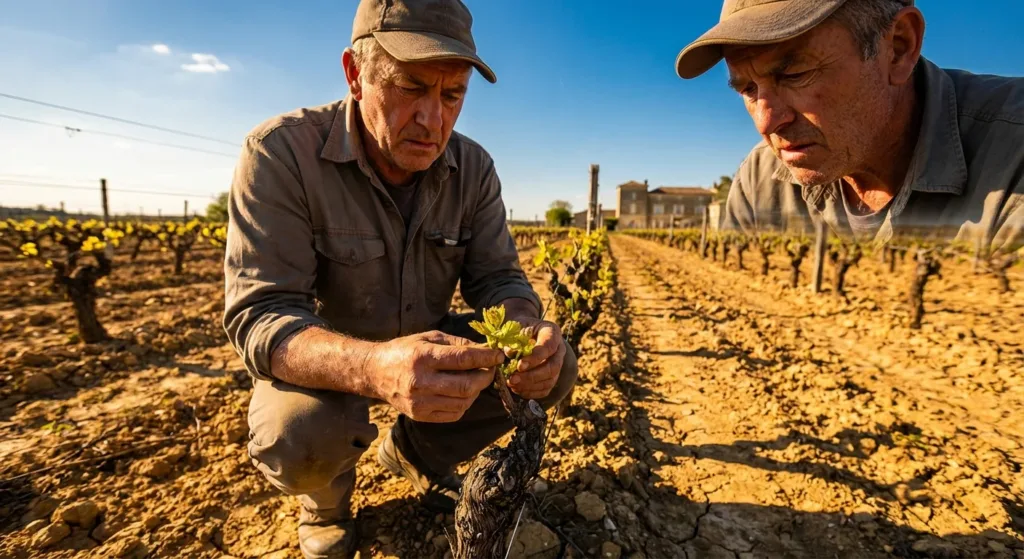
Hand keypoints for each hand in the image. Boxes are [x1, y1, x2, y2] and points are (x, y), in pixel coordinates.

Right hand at [368, 331, 503, 422]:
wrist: (376, 372)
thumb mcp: (429, 337)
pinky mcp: (420, 416)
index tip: (499, 355)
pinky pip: (454, 414)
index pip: (463, 359)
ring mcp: (420, 402)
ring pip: (463, 402)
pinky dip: (465, 403)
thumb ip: (458, 343)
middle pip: (466, 385)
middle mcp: (420, 382)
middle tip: (491, 369)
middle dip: (486, 377)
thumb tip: (486, 350)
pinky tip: (463, 392)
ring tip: (476, 379)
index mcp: (423, 357)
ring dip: (477, 391)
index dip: (486, 358)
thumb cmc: (405, 350)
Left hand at [506, 317, 565, 399]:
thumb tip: (509, 353)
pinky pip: (546, 389)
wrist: (522, 332)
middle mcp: (559, 349)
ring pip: (550, 381)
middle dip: (532, 376)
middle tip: (513, 379)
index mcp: (552, 332)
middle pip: (553, 367)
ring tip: (512, 384)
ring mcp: (557, 364)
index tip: (519, 365)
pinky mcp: (552, 377)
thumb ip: (512, 338)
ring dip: (530, 386)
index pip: (549, 347)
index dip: (535, 358)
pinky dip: (531, 392)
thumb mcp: (514, 328)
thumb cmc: (518, 328)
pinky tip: (517, 389)